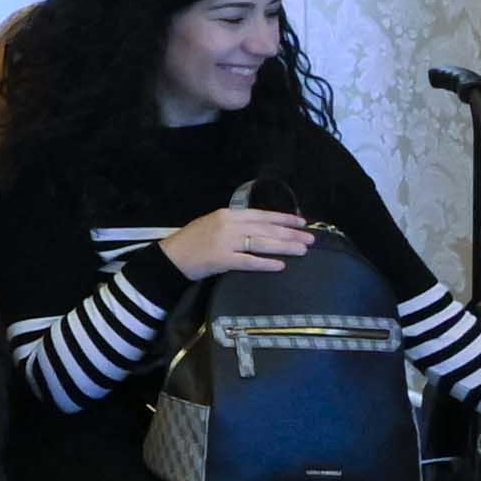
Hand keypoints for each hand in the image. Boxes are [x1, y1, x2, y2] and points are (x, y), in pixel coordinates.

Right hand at [152, 193, 314, 283]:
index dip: (284, 218)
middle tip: (310, 239)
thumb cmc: (193, 241)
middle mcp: (228, 225)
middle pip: (266, 229)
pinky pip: (248, 262)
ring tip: (302, 251)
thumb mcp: (214, 224)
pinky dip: (265, 264)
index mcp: (227, 214)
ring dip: (284, 247)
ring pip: (262, 244)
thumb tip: (265, 229)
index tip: (302, 222)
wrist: (170, 258)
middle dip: (291, 234)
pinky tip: (280, 266)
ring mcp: (225, 242)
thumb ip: (236, 225)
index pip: (262, 215)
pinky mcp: (221, 260)